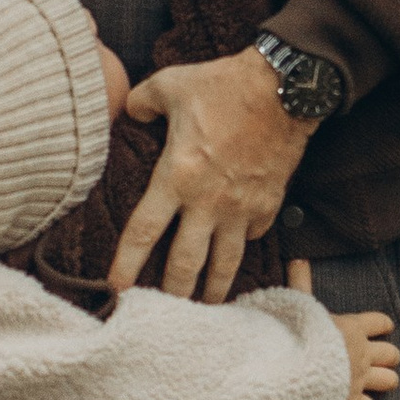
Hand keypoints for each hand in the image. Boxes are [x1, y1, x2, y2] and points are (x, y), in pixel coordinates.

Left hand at [108, 45, 310, 301]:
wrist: (285, 88)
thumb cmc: (224, 85)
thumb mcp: (171, 84)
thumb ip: (141, 101)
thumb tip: (129, 110)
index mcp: (177, 177)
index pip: (144, 232)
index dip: (126, 265)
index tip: (115, 291)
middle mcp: (207, 203)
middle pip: (184, 264)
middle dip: (171, 295)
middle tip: (161, 315)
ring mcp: (241, 208)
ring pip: (223, 264)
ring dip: (211, 290)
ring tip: (204, 309)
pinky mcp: (268, 205)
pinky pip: (251, 236)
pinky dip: (241, 246)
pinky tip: (234, 254)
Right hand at [291, 260, 399, 399]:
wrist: (292, 370)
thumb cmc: (295, 334)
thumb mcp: (299, 305)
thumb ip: (300, 283)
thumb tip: (297, 257)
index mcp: (353, 327)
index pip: (381, 322)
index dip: (382, 324)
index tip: (380, 327)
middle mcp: (363, 353)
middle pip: (391, 354)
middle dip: (387, 356)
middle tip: (377, 358)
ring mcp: (360, 379)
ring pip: (389, 381)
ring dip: (383, 382)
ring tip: (374, 382)